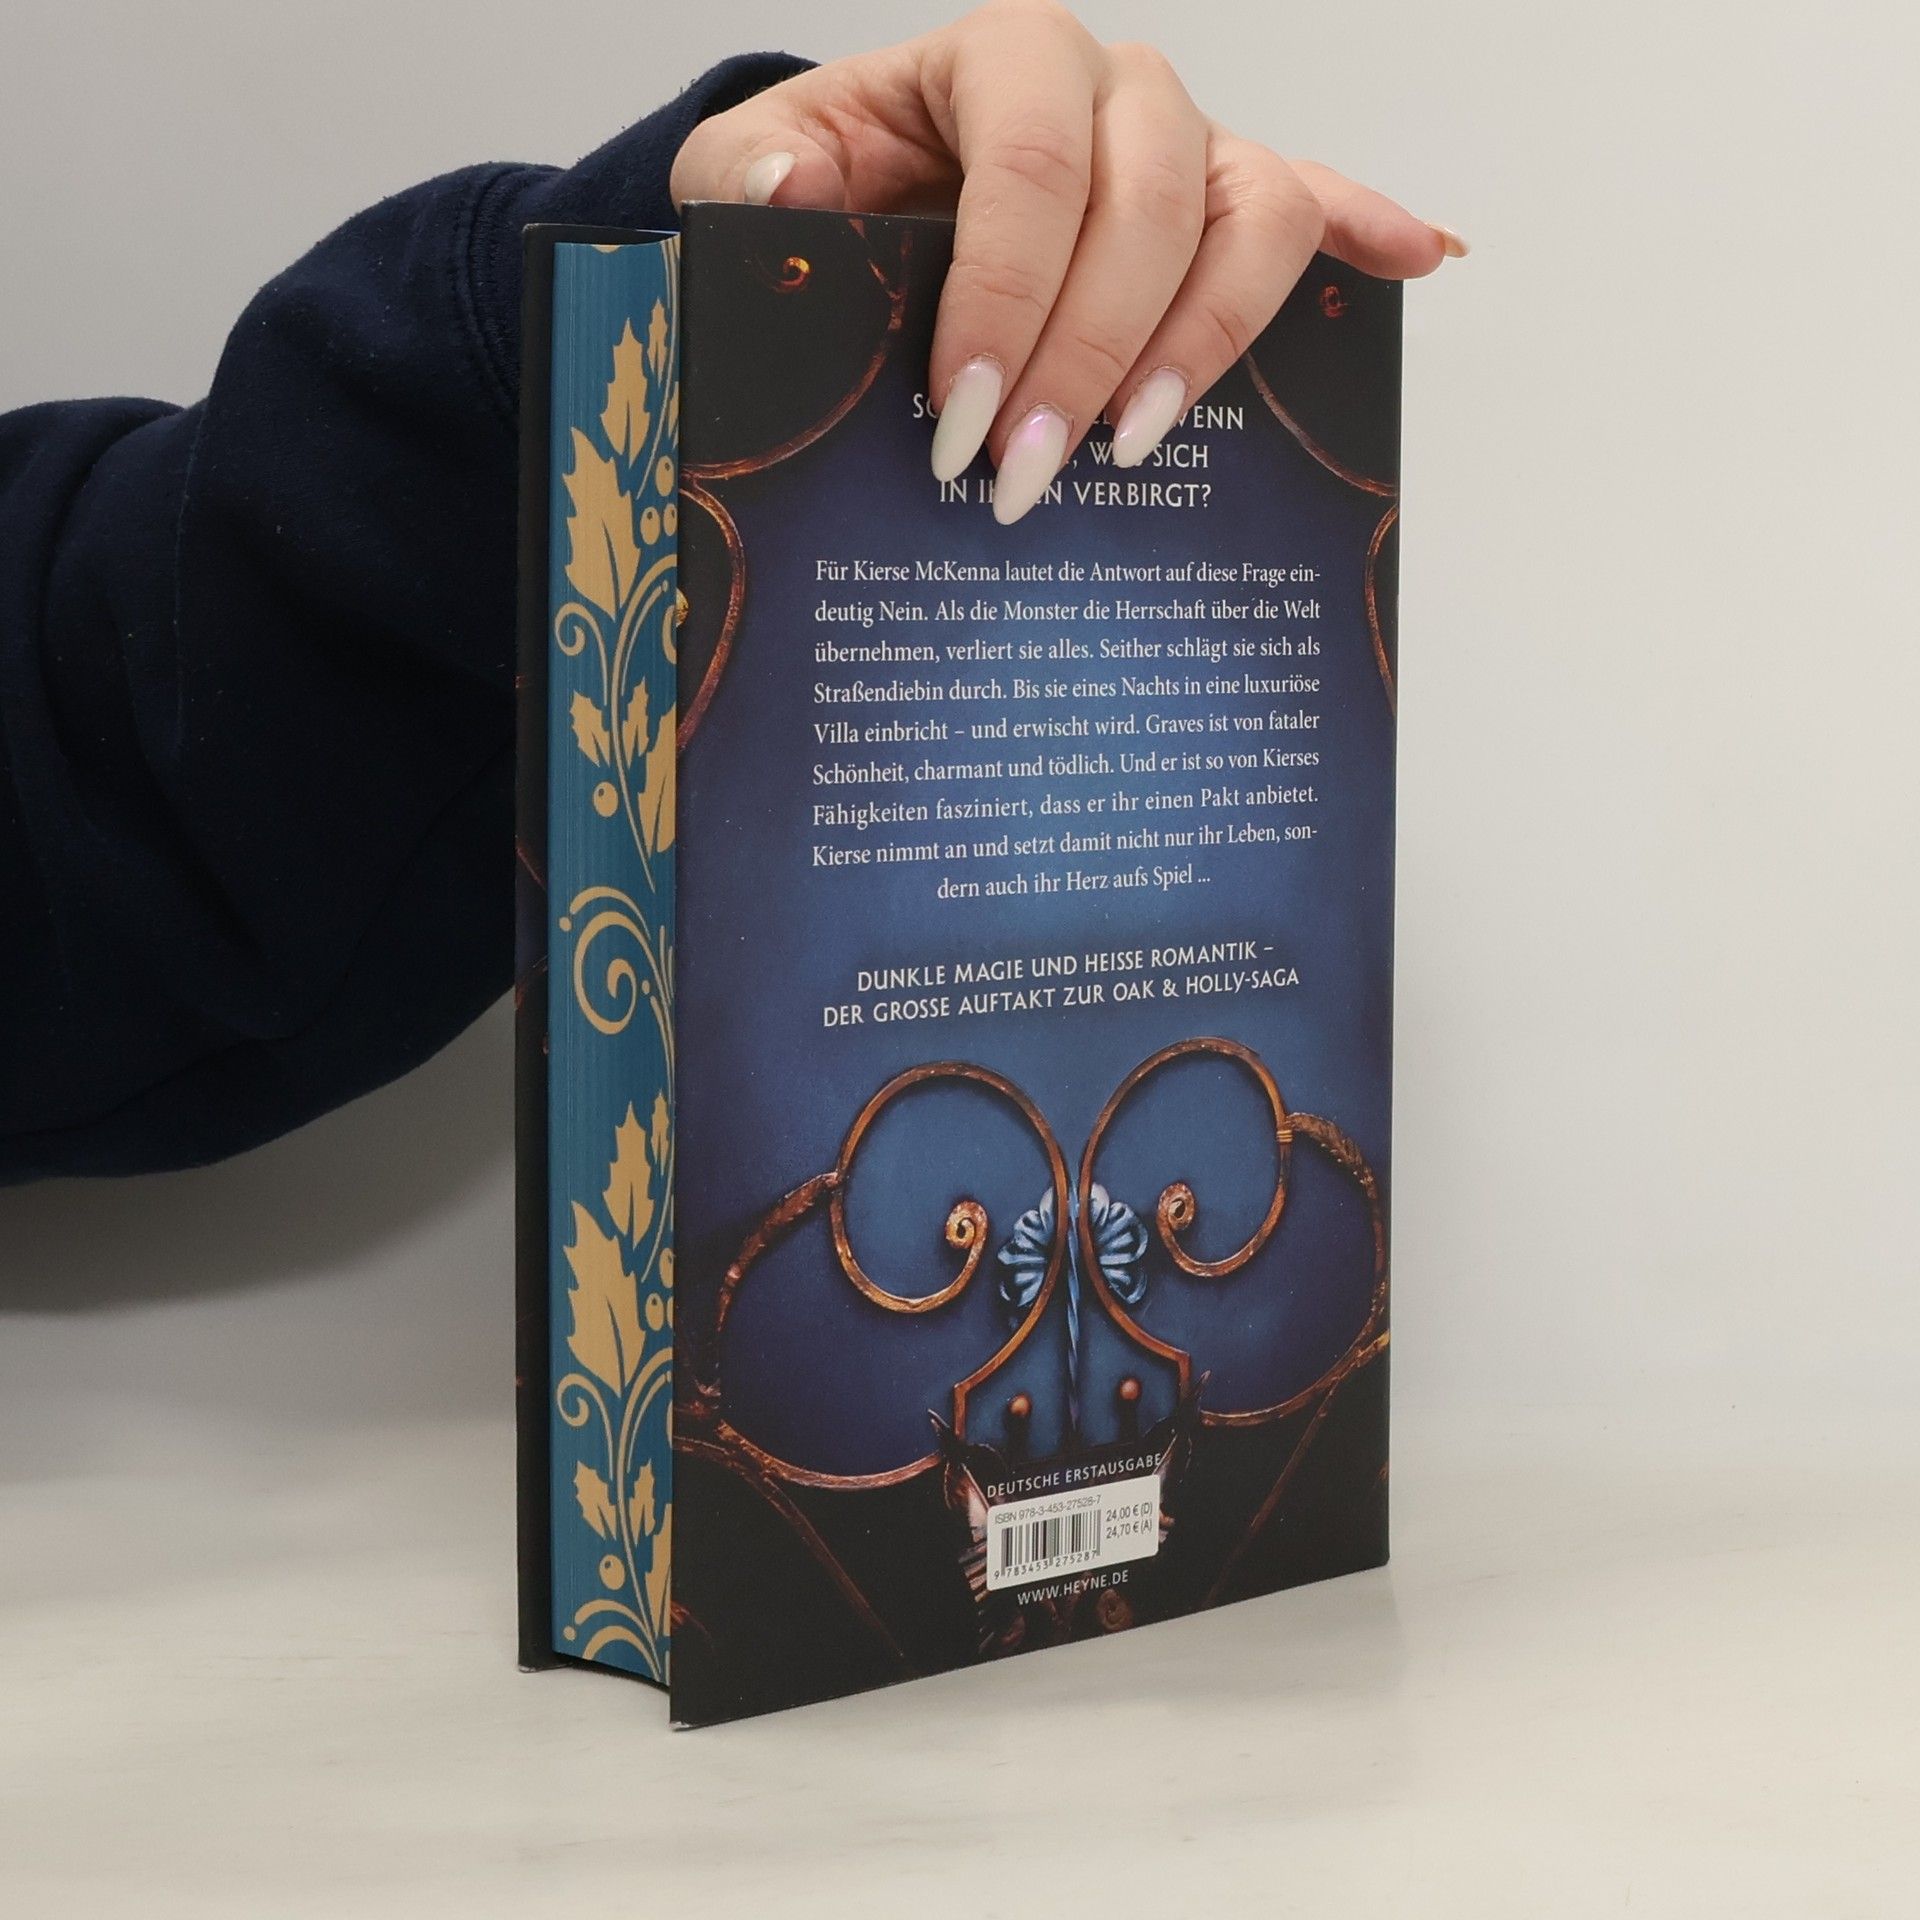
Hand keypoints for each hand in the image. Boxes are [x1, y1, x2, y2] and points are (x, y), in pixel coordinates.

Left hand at [671, 1, 1464, 523]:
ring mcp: (1190, 145)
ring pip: (1253, 216)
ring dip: (1210, 339)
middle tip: (1029, 478)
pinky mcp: (1230, 204)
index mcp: (1007, 60)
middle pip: (1152, 205)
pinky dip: (1373, 231)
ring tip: (1140, 444)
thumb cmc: (827, 191)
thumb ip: (747, 175)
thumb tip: (789, 196)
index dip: (1009, 301)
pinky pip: (1317, 206)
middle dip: (1089, 355)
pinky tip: (1417, 267)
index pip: (1034, 170)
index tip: (963, 422)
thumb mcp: (749, 174)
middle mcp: (1117, 87)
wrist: (880, 201)